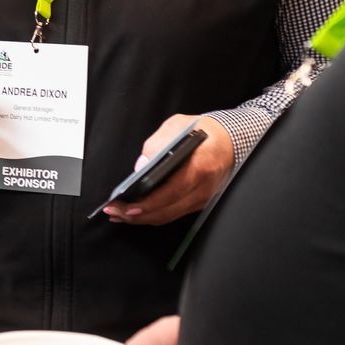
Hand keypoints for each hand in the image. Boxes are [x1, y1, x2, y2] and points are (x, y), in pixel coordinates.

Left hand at [102, 113, 231, 225]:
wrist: (230, 141)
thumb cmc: (203, 131)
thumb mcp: (179, 125)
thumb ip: (158, 143)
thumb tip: (141, 165)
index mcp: (199, 168)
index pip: (171, 192)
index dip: (148, 204)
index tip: (127, 206)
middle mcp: (202, 188)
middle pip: (167, 210)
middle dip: (137, 215)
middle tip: (114, 212)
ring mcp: (202, 199)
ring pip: (168, 216)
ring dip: (142, 218)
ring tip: (119, 215)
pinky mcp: (198, 203)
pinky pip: (173, 213)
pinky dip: (153, 215)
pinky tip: (137, 212)